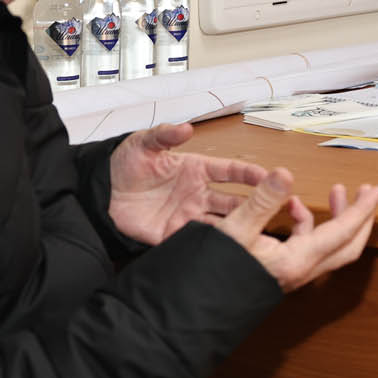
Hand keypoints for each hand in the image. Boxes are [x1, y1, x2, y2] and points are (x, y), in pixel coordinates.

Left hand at [108, 122, 268, 245]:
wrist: (100, 193)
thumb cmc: (125, 165)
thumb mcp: (144, 143)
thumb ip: (165, 135)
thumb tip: (186, 128)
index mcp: (196, 169)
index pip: (230, 171)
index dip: (249, 173)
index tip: (270, 176)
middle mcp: (197, 194)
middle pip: (234, 201)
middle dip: (256, 204)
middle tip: (277, 207)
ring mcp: (187, 216)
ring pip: (221, 223)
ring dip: (238, 227)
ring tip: (257, 233)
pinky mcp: (172, 235)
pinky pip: (197, 241)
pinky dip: (211, 245)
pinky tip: (225, 248)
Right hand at [216, 168, 377, 292]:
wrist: (197, 308)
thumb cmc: (216, 274)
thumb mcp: (236, 231)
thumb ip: (263, 200)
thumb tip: (285, 173)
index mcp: (298, 260)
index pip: (343, 232)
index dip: (362, 210)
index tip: (376, 191)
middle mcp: (302, 269)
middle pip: (347, 244)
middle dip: (360, 217)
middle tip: (367, 193)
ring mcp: (293, 271)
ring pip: (329, 245)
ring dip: (335, 218)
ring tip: (335, 192)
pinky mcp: (281, 270)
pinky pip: (307, 245)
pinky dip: (307, 224)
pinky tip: (293, 207)